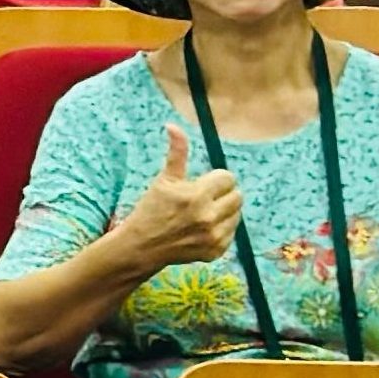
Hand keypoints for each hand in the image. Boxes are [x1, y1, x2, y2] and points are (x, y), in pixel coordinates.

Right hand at [111, 123, 243, 275]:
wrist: (141, 247)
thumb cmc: (151, 210)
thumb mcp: (163, 180)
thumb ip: (177, 153)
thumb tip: (173, 126)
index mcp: (196, 195)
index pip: (228, 178)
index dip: (216, 178)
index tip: (203, 184)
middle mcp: (208, 217)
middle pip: (237, 196)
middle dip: (223, 194)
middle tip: (205, 198)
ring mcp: (213, 236)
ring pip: (237, 214)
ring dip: (224, 211)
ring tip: (204, 213)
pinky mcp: (216, 251)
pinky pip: (232, 232)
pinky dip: (221, 229)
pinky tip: (203, 229)